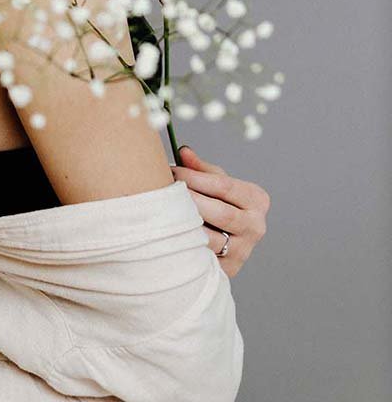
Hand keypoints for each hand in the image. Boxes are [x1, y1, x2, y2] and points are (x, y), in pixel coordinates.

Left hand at [170, 145, 269, 279]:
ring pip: (211, 239)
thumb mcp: (215, 183)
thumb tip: (183, 152)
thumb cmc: (219, 202)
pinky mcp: (228, 270)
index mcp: (257, 199)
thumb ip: (200, 168)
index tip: (173, 171)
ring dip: (185, 224)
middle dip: (190, 200)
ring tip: (164, 211)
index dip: (195, 177)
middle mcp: (256, 227)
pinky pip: (203, 258)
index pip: (224, 186)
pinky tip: (169, 234)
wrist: (227, 239)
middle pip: (221, 213)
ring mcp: (244, 251)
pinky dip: (186, 246)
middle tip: (166, 191)